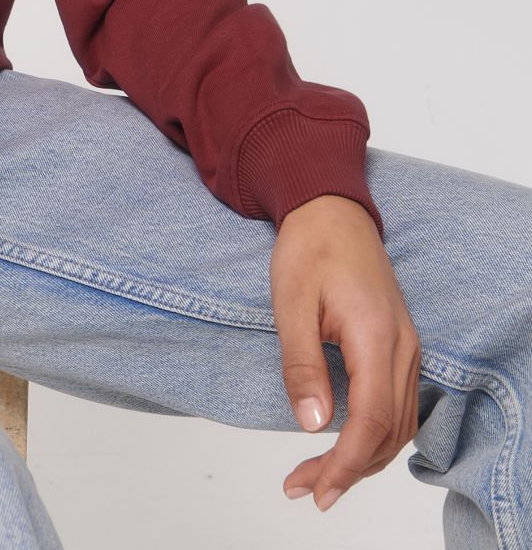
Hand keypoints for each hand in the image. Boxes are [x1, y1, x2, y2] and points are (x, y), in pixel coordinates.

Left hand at [272, 194, 421, 512]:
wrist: (332, 210)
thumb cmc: (309, 248)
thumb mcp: (290, 301)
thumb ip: (301, 363)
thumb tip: (311, 424)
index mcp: (376, 336)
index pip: (371, 421)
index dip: (344, 463)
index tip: (314, 488)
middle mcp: (403, 349)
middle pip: (388, 433)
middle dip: (349, 470)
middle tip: (305, 489)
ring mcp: (407, 349)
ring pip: (399, 426)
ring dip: (364, 459)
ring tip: (318, 478)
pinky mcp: (400, 349)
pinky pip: (399, 407)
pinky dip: (377, 437)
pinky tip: (347, 447)